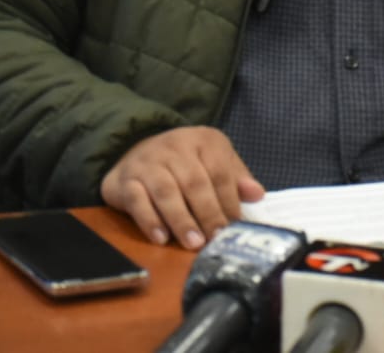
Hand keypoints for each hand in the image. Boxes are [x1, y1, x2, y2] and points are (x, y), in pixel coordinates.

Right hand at [100, 127, 264, 248]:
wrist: (135, 150)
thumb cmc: (185, 163)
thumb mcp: (215, 161)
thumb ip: (235, 178)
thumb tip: (258, 194)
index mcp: (204, 140)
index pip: (220, 171)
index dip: (228, 200)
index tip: (234, 225)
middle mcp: (175, 147)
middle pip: (194, 182)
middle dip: (207, 213)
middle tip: (214, 239)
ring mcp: (148, 162)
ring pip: (166, 191)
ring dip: (181, 219)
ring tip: (193, 242)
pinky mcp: (126, 179)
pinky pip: (137, 200)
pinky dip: (150, 220)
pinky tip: (161, 238)